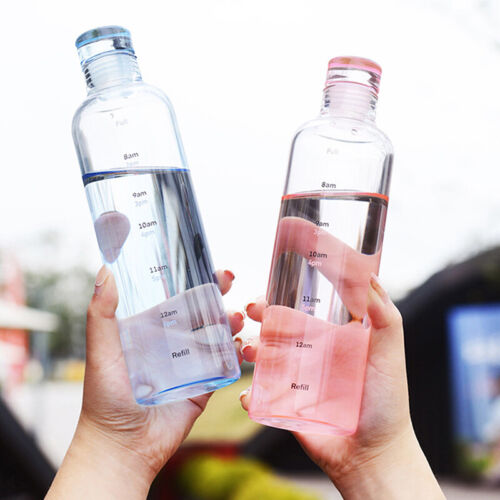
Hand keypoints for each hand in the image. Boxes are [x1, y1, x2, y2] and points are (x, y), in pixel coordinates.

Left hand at [46, 267, 243, 498]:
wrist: (123, 447)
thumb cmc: (105, 398)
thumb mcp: (101, 351)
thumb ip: (102, 314)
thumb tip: (104, 271)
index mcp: (151, 330)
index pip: (176, 298)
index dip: (193, 281)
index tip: (207, 266)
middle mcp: (173, 343)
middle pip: (201, 312)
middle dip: (217, 295)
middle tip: (228, 280)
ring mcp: (191, 363)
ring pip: (217, 334)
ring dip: (230, 321)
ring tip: (236, 317)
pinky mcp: (205, 384)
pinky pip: (225, 364)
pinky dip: (236, 352)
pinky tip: (240, 344)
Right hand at [240, 276, 444, 498]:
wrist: (373, 457)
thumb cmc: (387, 405)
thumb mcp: (389, 358)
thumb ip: (385, 320)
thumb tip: (373, 279)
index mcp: (334, 338)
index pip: (311, 304)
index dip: (293, 288)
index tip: (278, 272)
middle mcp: (313, 354)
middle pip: (280, 325)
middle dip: (262, 314)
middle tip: (252, 309)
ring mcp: (296, 379)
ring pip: (264, 355)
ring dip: (250, 347)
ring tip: (250, 350)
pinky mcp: (285, 405)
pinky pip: (260, 394)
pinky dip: (249, 393)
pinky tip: (248, 395)